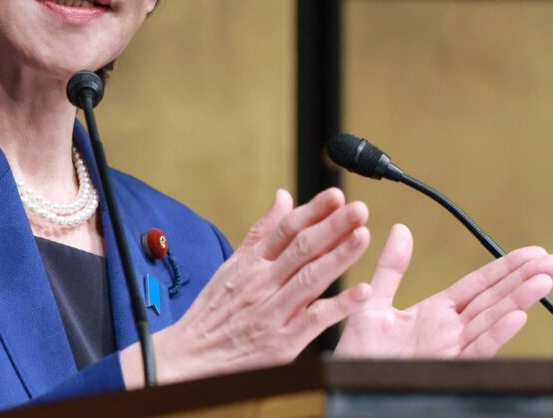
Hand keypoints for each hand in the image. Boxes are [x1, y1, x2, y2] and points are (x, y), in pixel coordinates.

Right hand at [123, 188, 372, 386]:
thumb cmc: (213, 311)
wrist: (190, 356)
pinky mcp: (281, 342)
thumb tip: (283, 197)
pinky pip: (314, 320)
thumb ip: (262, 231)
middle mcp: (262, 283)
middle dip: (333, 227)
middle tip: (358, 210)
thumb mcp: (232, 265)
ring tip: (362, 236)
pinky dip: (338, 306)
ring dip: (339, 257)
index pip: (286, 230)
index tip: (335, 196)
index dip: (312, 211)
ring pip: (310, 279)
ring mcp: (272, 312)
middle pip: (302, 249)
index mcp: (250, 263)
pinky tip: (362, 293)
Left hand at [335, 224, 552, 358]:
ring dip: (519, 300)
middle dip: (523, 280)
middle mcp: (450, 329)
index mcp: (437, 312)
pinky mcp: (447, 366)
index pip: (479, 285)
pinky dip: (497, 333)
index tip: (532, 252)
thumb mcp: (373, 300)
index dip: (505, 268)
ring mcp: (451, 348)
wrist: (347, 381)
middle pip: (494, 299)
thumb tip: (402, 229)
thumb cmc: (360, 350)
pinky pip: (476, 349)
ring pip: (492, 320)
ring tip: (544, 280)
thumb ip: (391, 267)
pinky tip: (518, 317)